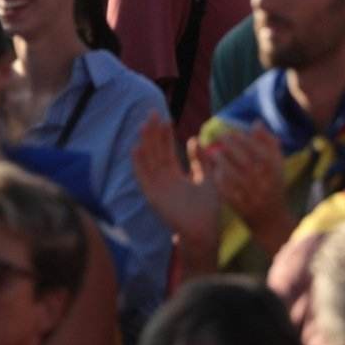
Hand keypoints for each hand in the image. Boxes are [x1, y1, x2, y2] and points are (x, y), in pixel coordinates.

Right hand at [130, 112, 219, 249]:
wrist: (205, 231)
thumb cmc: (209, 209)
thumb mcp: (208, 178)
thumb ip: (201, 160)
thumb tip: (195, 138)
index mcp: (175, 177)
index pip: (167, 151)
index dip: (165, 135)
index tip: (165, 118)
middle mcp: (163, 181)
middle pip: (155, 152)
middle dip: (153, 133)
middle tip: (152, 113)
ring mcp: (157, 188)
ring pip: (148, 161)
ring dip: (145, 143)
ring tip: (144, 125)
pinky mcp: (153, 196)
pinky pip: (143, 178)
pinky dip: (138, 164)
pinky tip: (135, 148)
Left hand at [205, 125, 289, 238]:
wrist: (271, 219)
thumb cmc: (272, 184)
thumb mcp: (277, 163)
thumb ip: (268, 142)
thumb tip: (256, 123)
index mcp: (274, 170)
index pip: (258, 150)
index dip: (242, 139)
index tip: (230, 132)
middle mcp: (264, 183)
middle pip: (245, 161)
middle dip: (230, 147)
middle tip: (219, 137)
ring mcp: (252, 196)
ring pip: (234, 176)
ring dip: (222, 162)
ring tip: (214, 152)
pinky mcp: (241, 207)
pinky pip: (227, 191)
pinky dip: (220, 180)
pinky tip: (215, 170)